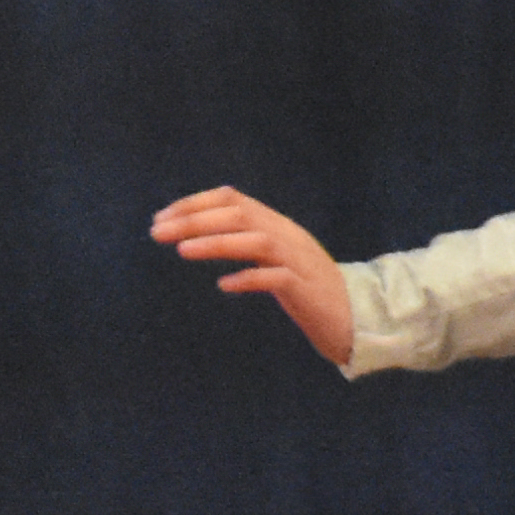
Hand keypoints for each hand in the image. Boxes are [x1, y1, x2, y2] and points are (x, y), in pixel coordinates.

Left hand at [154, 185, 353, 365]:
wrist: (357, 317)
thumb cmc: (309, 290)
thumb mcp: (277, 258)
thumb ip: (249, 241)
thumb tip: (201, 232)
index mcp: (279, 225)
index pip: (234, 198)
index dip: (195, 203)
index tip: (162, 217)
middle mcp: (289, 236)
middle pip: (240, 214)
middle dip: (194, 220)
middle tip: (157, 232)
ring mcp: (300, 262)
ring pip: (257, 240)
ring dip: (217, 243)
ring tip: (182, 251)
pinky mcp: (308, 291)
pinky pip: (277, 279)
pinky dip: (249, 278)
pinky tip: (224, 285)